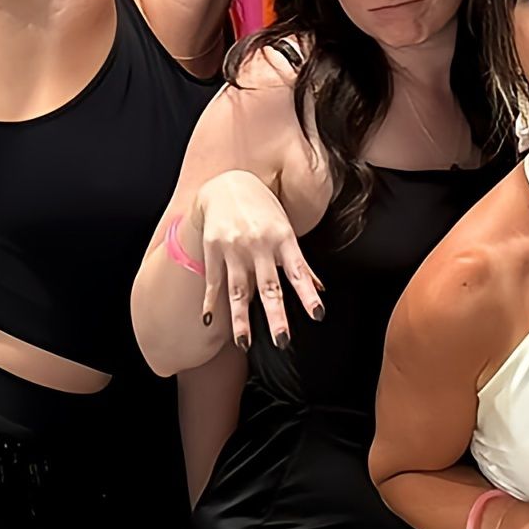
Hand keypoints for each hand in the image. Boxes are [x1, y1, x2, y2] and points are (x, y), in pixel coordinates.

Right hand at [191, 171, 322, 349]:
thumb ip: (298, 261)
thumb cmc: (262, 208)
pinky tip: (210, 321)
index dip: (308, 294)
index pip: (299, 272)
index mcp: (283, 238)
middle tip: (282, 340)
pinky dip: (211, 302)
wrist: (226, 185)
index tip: (317, 314)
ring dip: (241, 319)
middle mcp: (259, 244)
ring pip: (239, 290)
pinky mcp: (213, 249)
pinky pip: (214, 281)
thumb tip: (318, 287)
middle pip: (269, 286)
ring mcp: (234, 247)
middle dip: (276, 315)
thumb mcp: (285, 229)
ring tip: (245, 343)